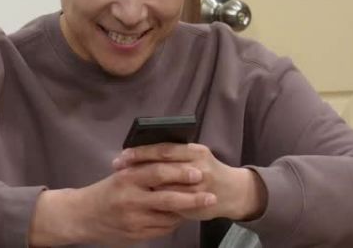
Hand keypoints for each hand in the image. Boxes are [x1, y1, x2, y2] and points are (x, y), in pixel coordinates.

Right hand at [32, 161, 216, 246]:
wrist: (81, 216)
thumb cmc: (106, 190)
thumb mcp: (121, 173)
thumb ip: (144, 167)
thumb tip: (175, 158)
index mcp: (127, 178)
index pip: (158, 172)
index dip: (180, 172)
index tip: (198, 172)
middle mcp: (130, 199)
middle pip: (168, 198)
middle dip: (192, 198)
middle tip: (210, 195)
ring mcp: (133, 220)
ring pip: (169, 217)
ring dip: (186, 211)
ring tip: (200, 204)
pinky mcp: (135, 235)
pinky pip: (162, 229)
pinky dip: (174, 222)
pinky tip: (180, 215)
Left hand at [112, 143, 267, 221]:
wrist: (233, 192)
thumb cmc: (207, 171)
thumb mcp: (194, 157)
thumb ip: (175, 155)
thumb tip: (142, 150)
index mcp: (195, 151)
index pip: (164, 148)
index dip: (142, 152)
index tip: (122, 155)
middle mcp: (198, 166)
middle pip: (162, 165)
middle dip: (138, 167)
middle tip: (118, 169)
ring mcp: (199, 187)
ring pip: (166, 186)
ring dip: (143, 186)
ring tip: (124, 185)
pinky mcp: (198, 204)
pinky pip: (173, 204)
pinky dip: (156, 202)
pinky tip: (141, 201)